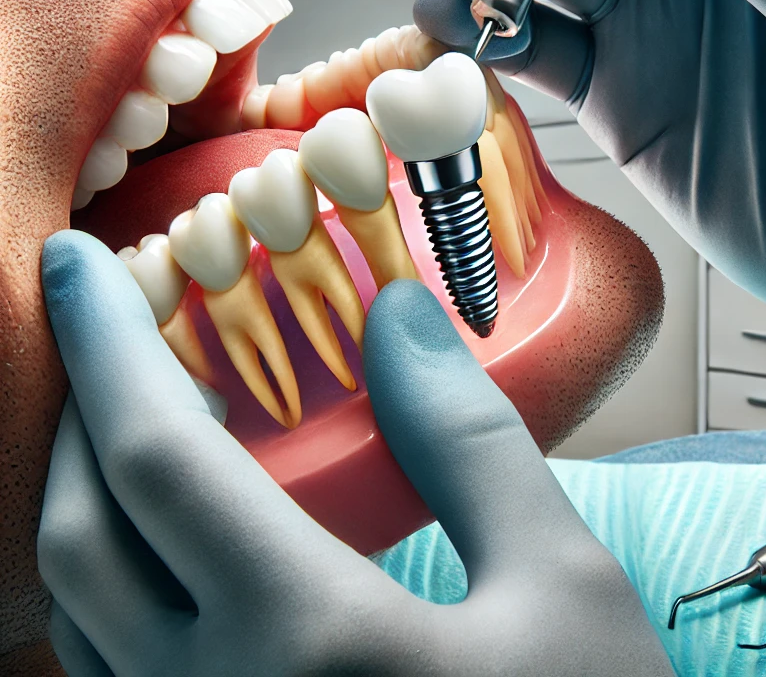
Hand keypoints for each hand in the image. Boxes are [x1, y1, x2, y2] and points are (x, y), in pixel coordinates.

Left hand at [37, 230, 671, 676]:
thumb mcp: (558, 582)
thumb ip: (468, 439)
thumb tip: (397, 312)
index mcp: (305, 643)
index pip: (158, 458)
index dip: (105, 342)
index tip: (77, 261)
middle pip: (82, 530)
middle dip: (83, 405)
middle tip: (117, 325)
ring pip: (75, 609)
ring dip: (88, 490)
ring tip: (141, 411)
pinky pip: (108, 670)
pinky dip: (108, 574)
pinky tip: (168, 536)